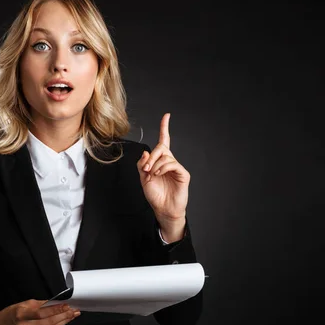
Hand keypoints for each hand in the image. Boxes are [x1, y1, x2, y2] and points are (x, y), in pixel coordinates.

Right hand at [0, 299, 79, 324]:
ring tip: (71, 316)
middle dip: (64, 316)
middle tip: (74, 311)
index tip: (67, 305)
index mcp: (21, 315)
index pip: (43, 312)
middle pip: (49, 322)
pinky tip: (61, 323)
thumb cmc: (10, 315)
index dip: (57, 309)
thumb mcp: (22, 304)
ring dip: (63, 322)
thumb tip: (54, 303)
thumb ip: (39, 304)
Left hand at [137, 113, 189, 236]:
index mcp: (160, 161)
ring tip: (152, 175)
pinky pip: (172, 164)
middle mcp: (169, 161)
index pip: (163, 140)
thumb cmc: (155, 194)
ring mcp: (176, 167)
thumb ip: (142, 164)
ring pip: (165, 156)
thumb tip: (146, 152)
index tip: (167, 116)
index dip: (164, 128)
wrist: (163, 209)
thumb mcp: (143, 178)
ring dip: (155, 165)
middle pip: (161, 147)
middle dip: (152, 156)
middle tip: (146, 168)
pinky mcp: (183, 174)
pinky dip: (162, 168)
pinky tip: (158, 175)